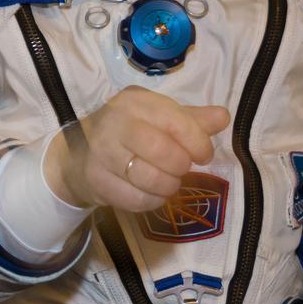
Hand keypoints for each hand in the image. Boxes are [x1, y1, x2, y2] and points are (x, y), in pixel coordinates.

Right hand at [44, 86, 229, 210]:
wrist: (80, 154)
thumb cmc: (129, 132)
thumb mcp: (159, 118)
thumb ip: (191, 119)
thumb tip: (222, 116)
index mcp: (135, 102)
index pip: (177, 122)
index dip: (199, 143)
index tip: (203, 155)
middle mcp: (115, 122)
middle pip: (164, 152)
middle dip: (181, 167)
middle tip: (180, 169)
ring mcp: (101, 152)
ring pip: (151, 179)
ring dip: (168, 187)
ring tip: (167, 182)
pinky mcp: (95, 179)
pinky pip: (136, 199)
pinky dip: (152, 201)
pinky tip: (151, 193)